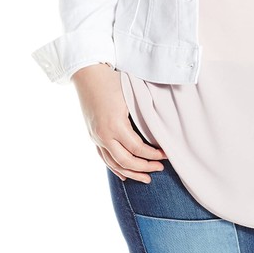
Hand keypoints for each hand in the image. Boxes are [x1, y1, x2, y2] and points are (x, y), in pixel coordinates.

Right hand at [71, 64, 167, 182]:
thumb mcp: (131, 94)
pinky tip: (124, 176)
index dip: (153, 154)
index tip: (166, 155)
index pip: (137, 148)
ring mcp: (96, 136)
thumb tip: (165, 124)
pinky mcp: (92, 135)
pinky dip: (114, 168)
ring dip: (131, 173)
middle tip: (160, 168)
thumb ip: (144, 112)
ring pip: (113, 163)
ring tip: (146, 179)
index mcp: (115, 124)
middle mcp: (103, 134)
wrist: (87, 73)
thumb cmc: (113, 80)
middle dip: (144, 167)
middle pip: (126, 160)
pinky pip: (103, 158)